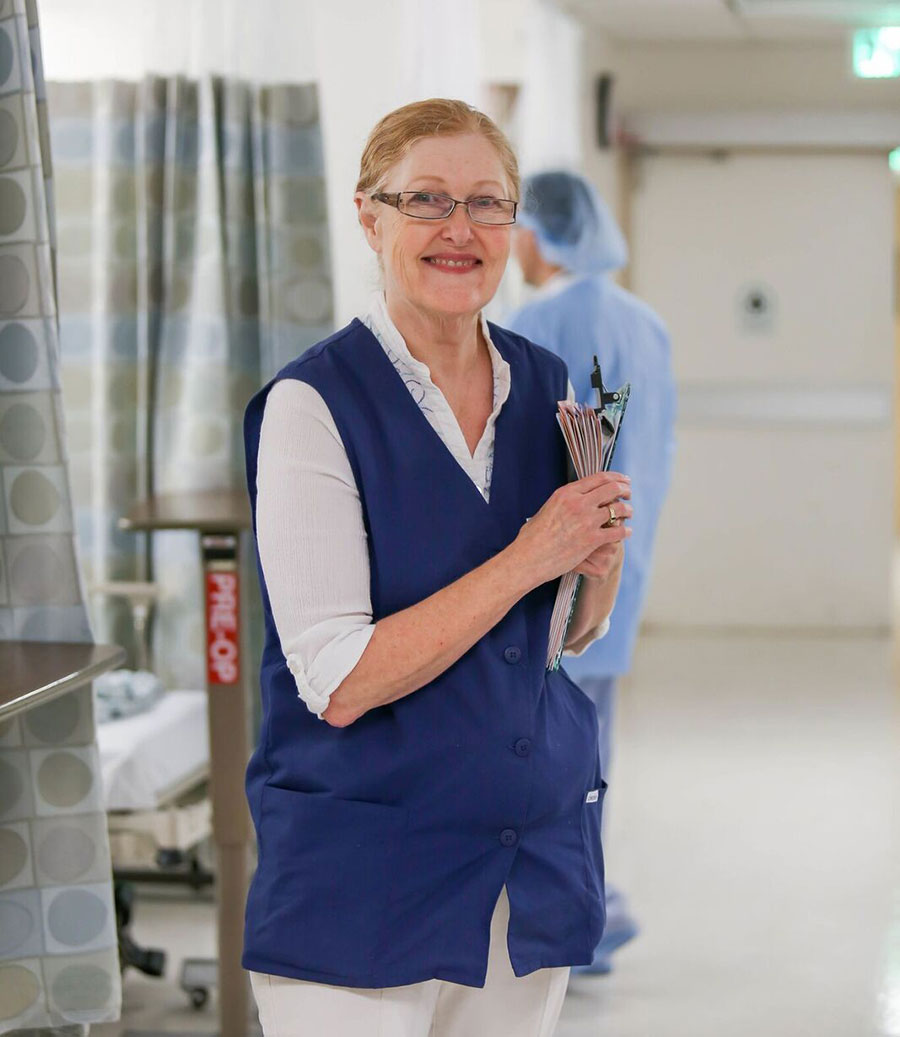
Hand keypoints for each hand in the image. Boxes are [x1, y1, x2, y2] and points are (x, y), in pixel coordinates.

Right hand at [512, 471, 631, 587]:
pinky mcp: (591, 540)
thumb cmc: (532, 537)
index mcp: (566, 493)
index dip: (615, 477)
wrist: (528, 558)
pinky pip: (617, 531)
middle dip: (624, 490)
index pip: (599, 478)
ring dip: (627, 510)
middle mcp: (578, 503)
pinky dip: (625, 531)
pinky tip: (626, 532)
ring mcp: (586, 521)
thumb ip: (562, 503)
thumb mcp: (546, 510)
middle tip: (628, 494)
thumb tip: (570, 500)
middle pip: (612, 489)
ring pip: (618, 509)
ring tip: (629, 513)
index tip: (622, 480)